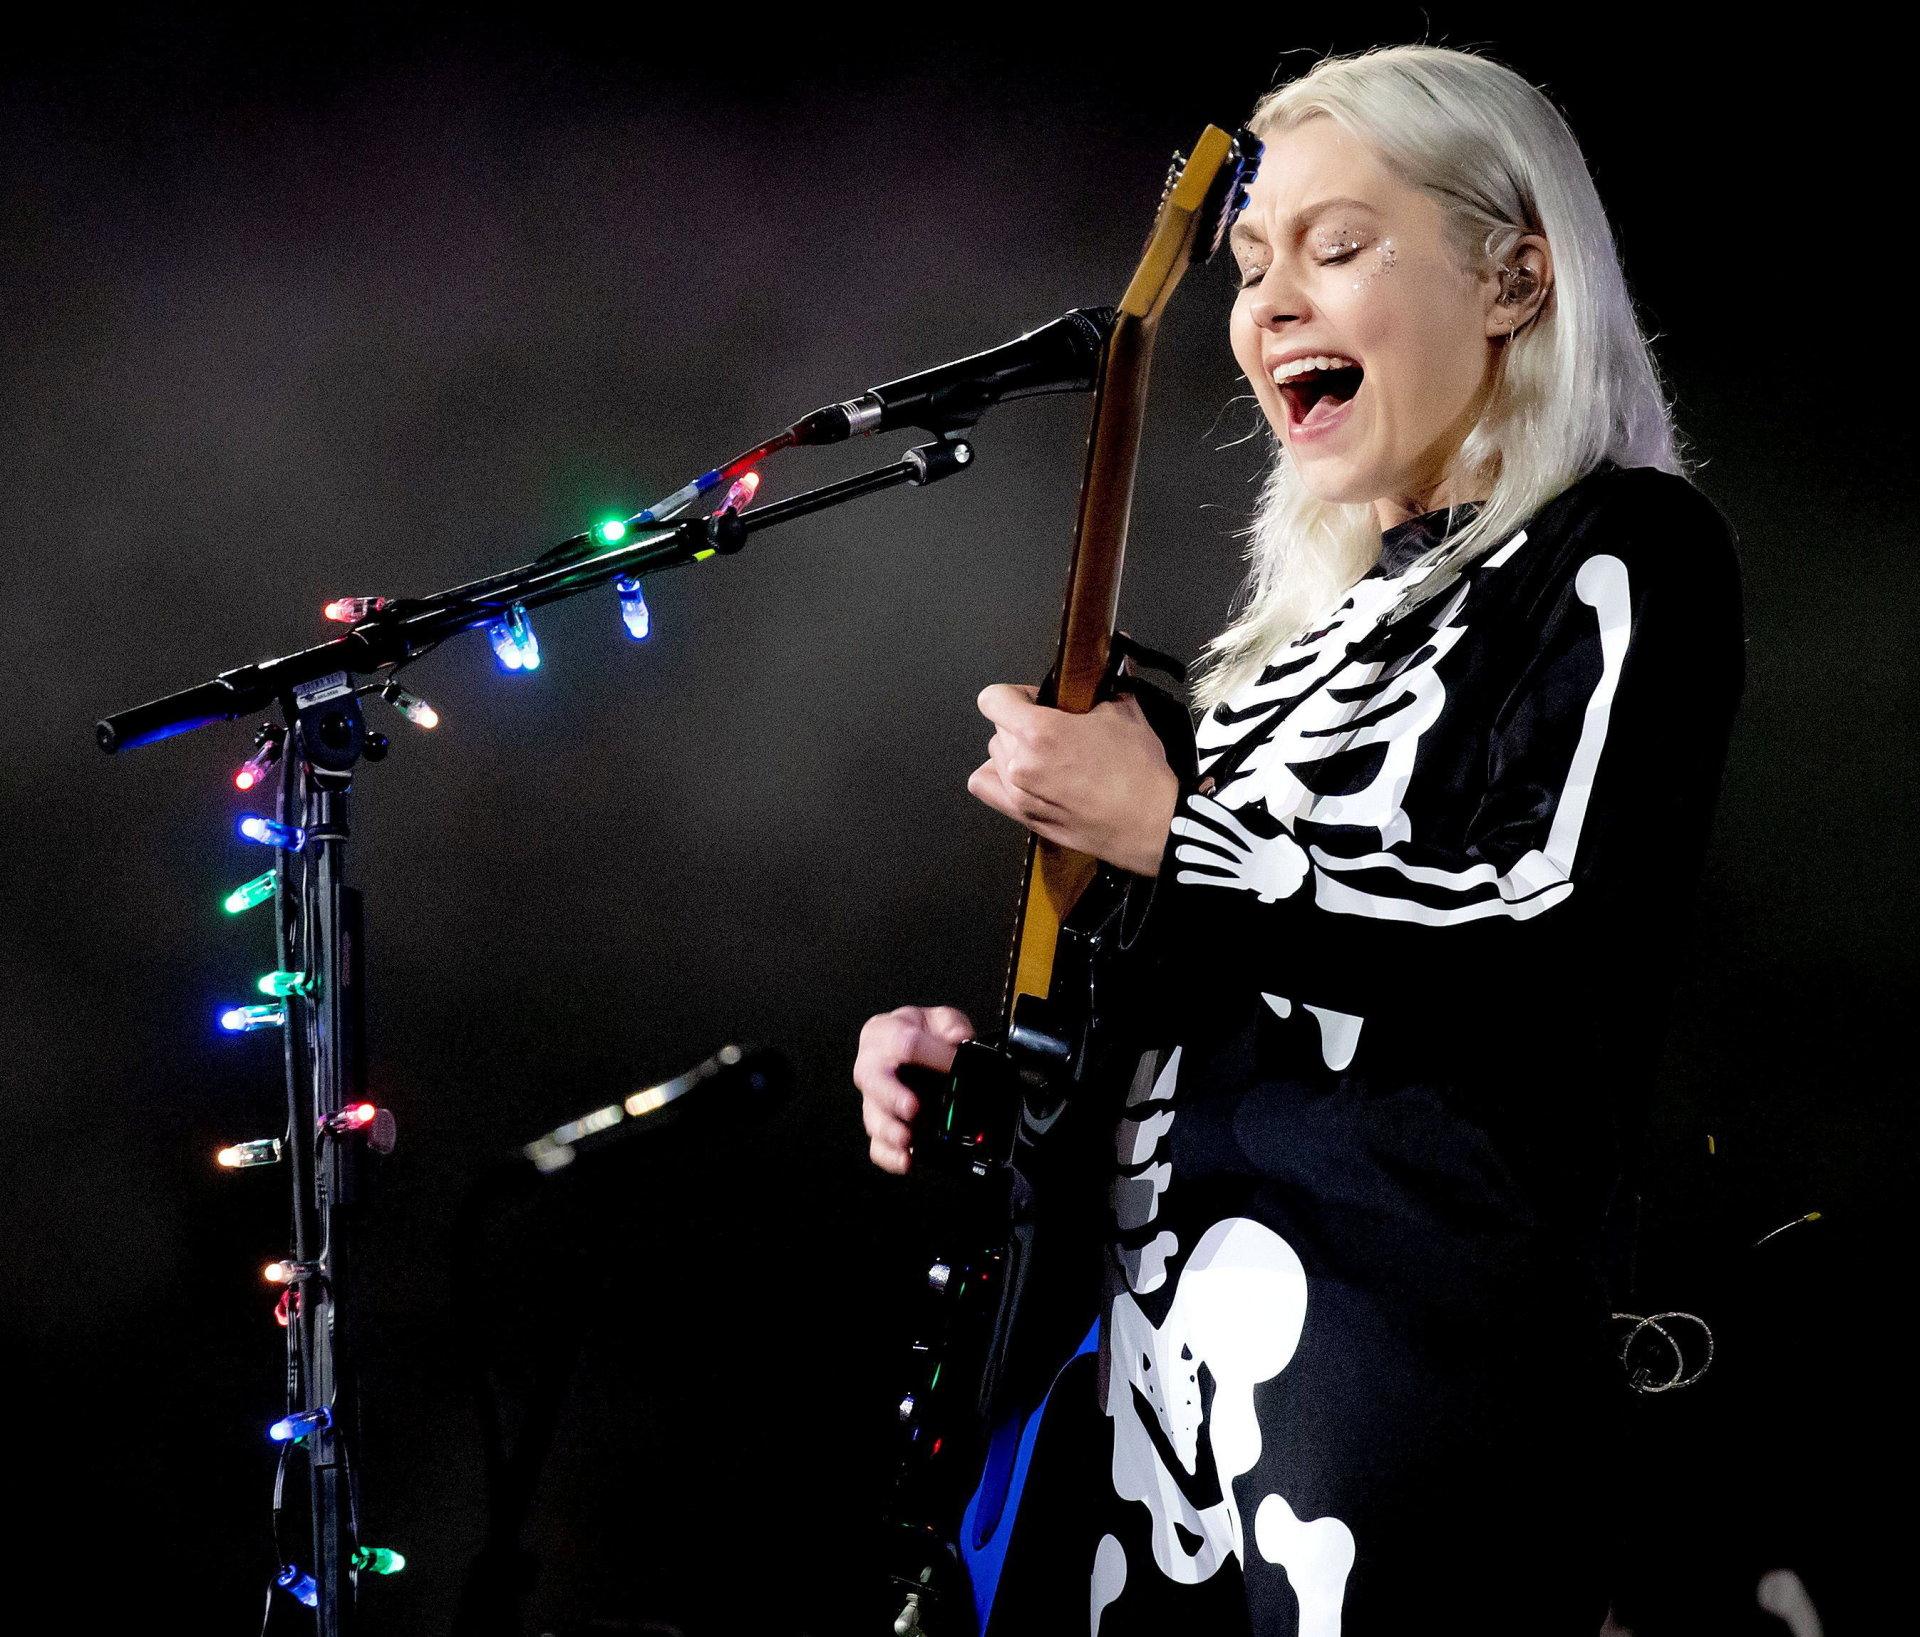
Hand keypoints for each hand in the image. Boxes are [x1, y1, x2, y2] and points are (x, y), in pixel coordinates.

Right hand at [854, 1004, 975, 1174]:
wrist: (913, 1046)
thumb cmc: (921, 1033)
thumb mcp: (940, 1018)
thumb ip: (952, 1025)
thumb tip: (959, 1041)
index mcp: (883, 1033)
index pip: (905, 1043)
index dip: (931, 1056)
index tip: (954, 1066)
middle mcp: (871, 1066)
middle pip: (874, 1082)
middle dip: (893, 1097)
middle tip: (913, 1108)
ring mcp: (873, 1099)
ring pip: (872, 1117)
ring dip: (890, 1131)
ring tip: (908, 1140)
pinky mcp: (879, 1124)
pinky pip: (876, 1145)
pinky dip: (889, 1156)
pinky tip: (906, 1161)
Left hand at [967, 683, 1179, 876]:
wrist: (1152, 823)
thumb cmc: (1140, 777)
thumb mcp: (1125, 715)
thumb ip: (1104, 687)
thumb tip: (1107, 667)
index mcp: (1040, 732)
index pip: (993, 698)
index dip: (1015, 694)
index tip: (1034, 699)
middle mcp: (1022, 764)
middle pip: (998, 728)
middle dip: (1022, 722)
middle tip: (1053, 728)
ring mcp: (1020, 795)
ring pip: (996, 757)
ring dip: (1015, 750)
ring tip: (1047, 756)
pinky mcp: (1026, 817)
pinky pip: (986, 789)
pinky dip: (997, 778)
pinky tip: (1020, 775)